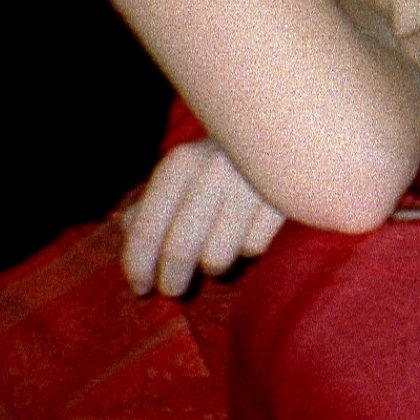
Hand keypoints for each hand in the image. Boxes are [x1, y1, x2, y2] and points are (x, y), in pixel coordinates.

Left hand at [121, 141, 286, 297]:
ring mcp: (252, 184)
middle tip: (174, 289)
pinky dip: (248, 249)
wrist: (292, 130)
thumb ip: (149, 205)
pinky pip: (254, 250)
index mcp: (179, 164)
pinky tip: (249, 234)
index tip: (140, 289)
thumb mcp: (181, 175)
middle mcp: (213, 169)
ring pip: (218, 258)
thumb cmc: (223, 163)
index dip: (138, 268)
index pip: (146, 230)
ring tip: (217, 254)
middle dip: (172, 281)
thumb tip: (127, 231)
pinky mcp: (286, 198)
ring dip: (214, 265)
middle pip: (180, 251)